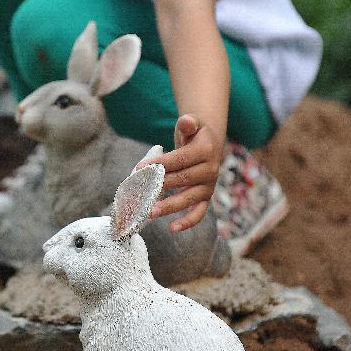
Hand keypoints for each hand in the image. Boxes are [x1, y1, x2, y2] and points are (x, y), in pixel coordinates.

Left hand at [136, 114, 222, 232]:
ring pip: (189, 198)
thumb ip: (188, 123)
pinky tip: (173, 228)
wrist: (209, 144)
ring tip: (151, 212)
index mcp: (206, 151)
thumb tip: (186, 121)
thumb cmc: (194, 134)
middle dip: (161, 186)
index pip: (179, 159)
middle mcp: (210, 170)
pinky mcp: (206, 197)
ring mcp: (209, 186)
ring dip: (170, 206)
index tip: (140, 168)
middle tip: (142, 193)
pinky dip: (188, 222)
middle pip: (183, 179)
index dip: (160, 164)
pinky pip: (199, 212)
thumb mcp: (192, 124)